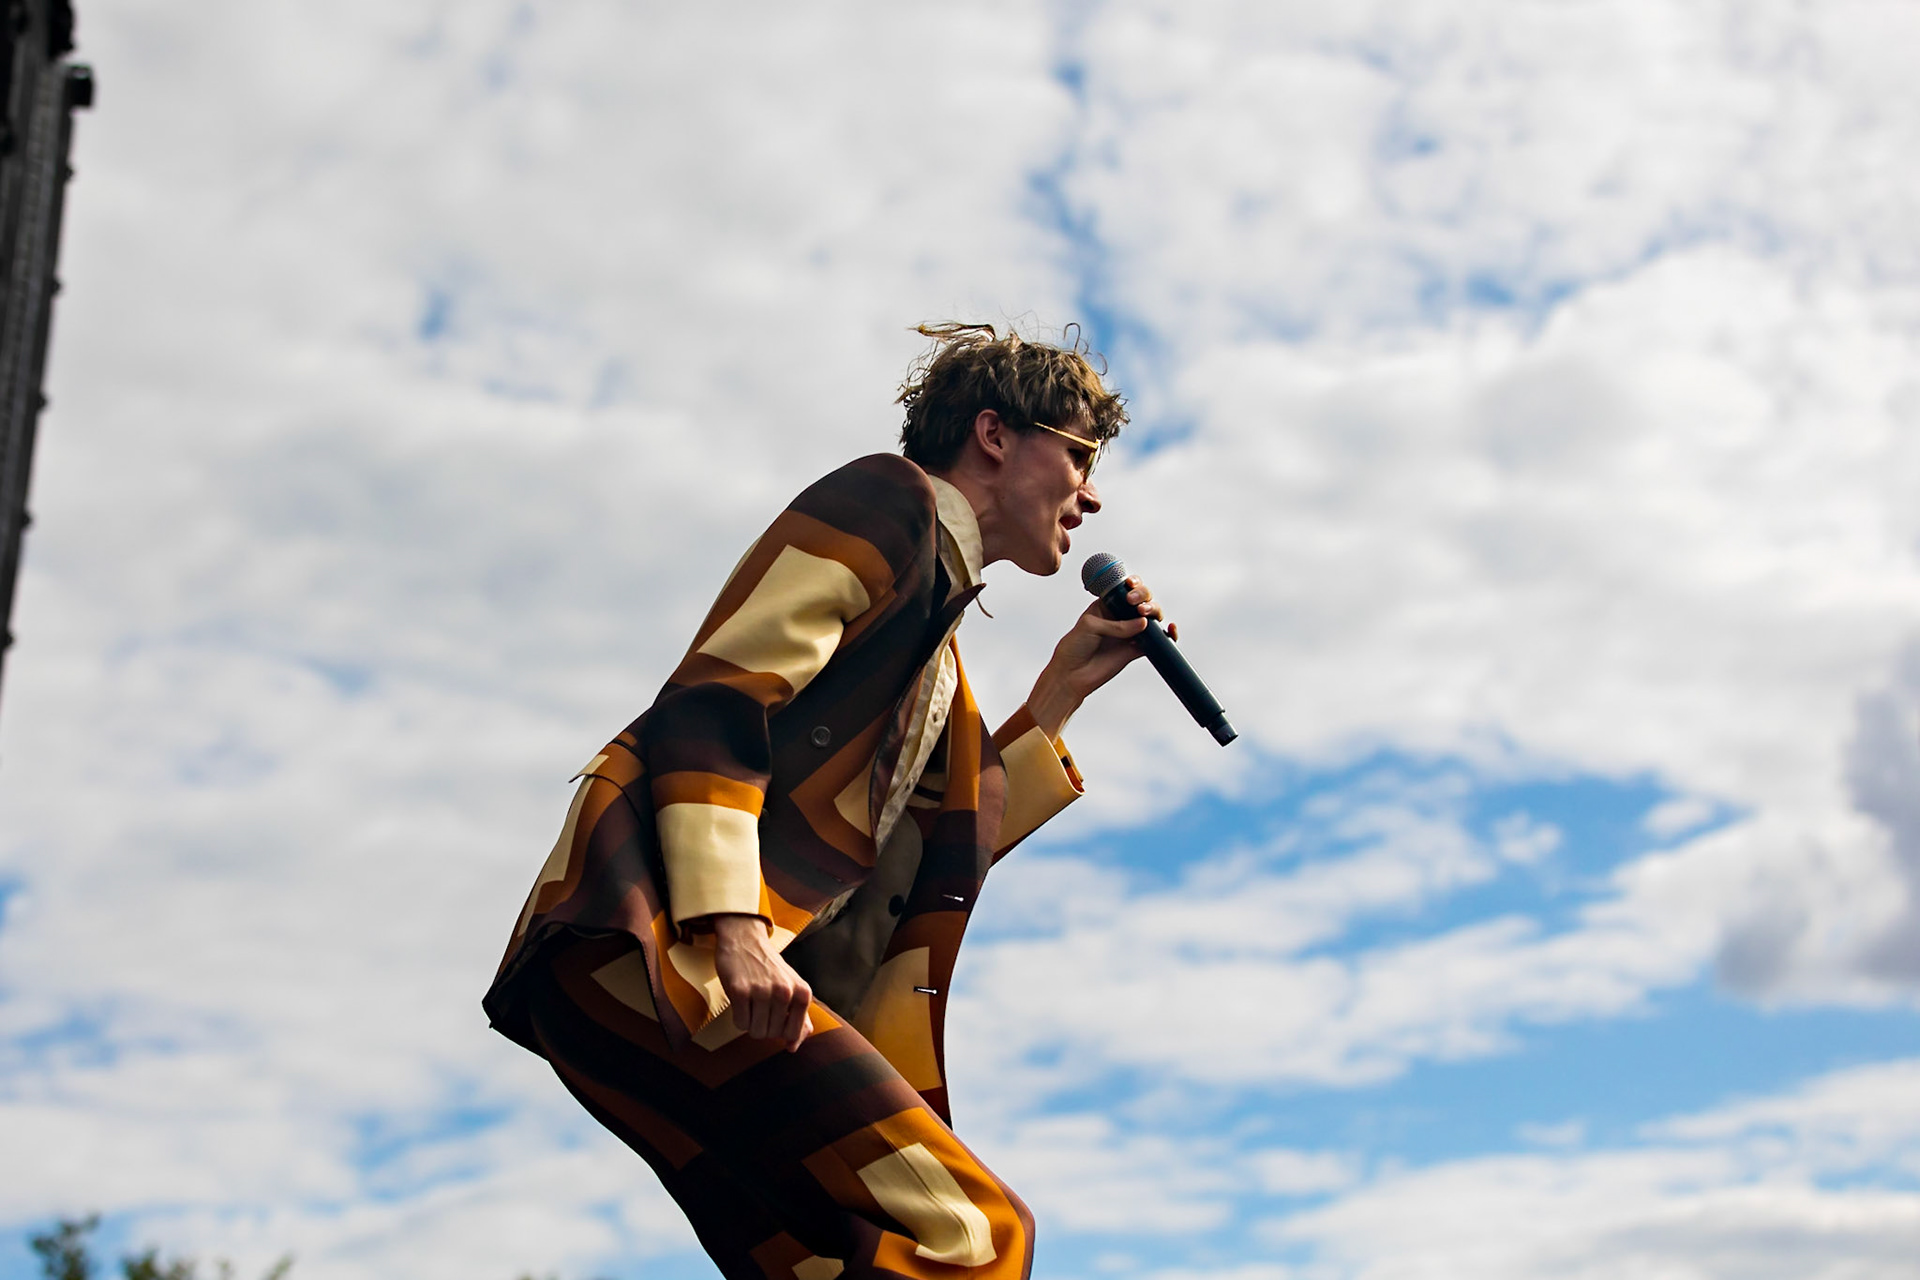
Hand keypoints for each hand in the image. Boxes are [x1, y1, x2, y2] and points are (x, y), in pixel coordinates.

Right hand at [711, 914, 813, 1050]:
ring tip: (751, 1004)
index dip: (780, 1032)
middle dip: (763, 1026)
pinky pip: (740, 1023)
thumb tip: (793, 1047)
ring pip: (755, 1031)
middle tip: (760, 1007)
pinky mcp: (740, 990)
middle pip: (771, 1034)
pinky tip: (741, 1001)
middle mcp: (785, 991)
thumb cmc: (769, 967)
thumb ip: (800, 1017)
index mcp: (802, 992)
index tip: (774, 1017)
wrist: (745, 939)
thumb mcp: (793, 986)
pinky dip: (738, 1017)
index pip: (792, 1034)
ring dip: (750, 1023)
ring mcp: (762, 990)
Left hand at [1027, 577, 1174, 736]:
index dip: (1132, 584)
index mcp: (1106, 604)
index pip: (1124, 588)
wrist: (1072, 675)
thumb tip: (1144, 624)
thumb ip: (1117, 625)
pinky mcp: (1137, 649)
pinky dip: (1167, 635)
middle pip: (1142, 599)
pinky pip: (1157, 641)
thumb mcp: (1091, 627)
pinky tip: (1170, 630)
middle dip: (1144, 596)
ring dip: (1154, 611)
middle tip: (1135, 604)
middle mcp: (1120, 616)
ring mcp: (1130, 632)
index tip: (1130, 586)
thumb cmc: (1075, 647)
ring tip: (1145, 614)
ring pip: (1151, 616)